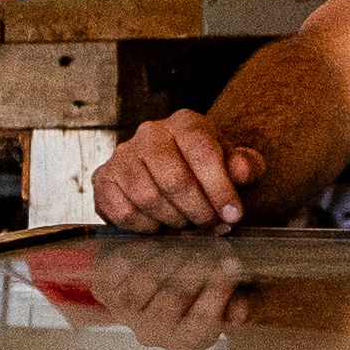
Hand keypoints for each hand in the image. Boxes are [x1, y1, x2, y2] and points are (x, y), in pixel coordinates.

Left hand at [78, 236, 252, 349]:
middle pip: (173, 298)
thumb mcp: (226, 299)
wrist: (157, 282)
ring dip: (167, 255)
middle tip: (210, 240)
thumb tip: (240, 312)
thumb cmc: (198, 290)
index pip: (203, 321)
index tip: (232, 261)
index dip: (218, 291)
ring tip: (184, 236)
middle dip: (195, 264)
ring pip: (144, 282)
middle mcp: (154, 334)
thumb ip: (235, 303)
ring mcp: (126, 314)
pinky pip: (117, 270)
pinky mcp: (105, 292)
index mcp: (187, 342)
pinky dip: (135, 253)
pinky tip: (153, 240)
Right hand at [94, 110, 268, 229]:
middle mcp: (150, 133)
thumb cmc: (207, 170)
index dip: (220, 189)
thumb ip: (246, 166)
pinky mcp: (103, 178)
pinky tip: (159, 224)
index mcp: (185, 123)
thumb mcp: (234, 165)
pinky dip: (146, 226)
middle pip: (173, 178)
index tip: (233, 215)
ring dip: (172, 219)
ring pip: (147, 197)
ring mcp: (122, 155)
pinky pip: (123, 211)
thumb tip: (242, 171)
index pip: (202, 152)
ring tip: (186, 222)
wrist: (173, 171)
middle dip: (197, 210)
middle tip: (209, 224)